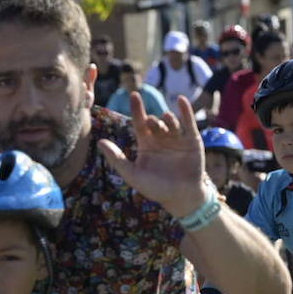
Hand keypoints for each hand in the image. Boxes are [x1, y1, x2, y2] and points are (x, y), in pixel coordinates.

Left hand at [98, 93, 206, 217]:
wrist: (181, 198)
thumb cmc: (156, 189)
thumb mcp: (133, 174)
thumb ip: (117, 158)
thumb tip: (100, 142)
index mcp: (146, 144)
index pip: (140, 123)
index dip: (137, 109)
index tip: (134, 95)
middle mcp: (161, 139)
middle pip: (155, 123)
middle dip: (153, 121)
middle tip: (152, 122)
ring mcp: (177, 139)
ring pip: (171, 122)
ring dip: (167, 119)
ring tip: (165, 120)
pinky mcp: (192, 141)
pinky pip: (188, 123)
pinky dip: (185, 111)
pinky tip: (181, 100)